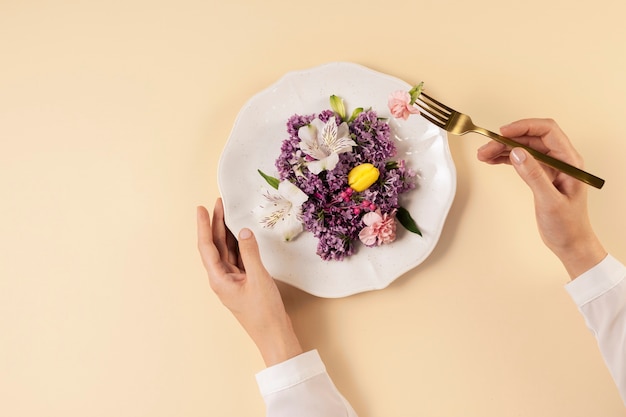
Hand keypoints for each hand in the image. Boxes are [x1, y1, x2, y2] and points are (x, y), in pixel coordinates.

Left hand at [196, 199, 302, 365]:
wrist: (275, 335)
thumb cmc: (264, 312)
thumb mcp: (258, 278)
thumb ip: (250, 252)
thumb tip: (243, 231)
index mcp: (219, 279)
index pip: (207, 247)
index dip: (204, 226)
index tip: (201, 209)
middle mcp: (222, 278)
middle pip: (215, 246)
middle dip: (216, 224)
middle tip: (219, 203)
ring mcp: (233, 281)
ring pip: (227, 251)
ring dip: (227, 232)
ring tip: (229, 213)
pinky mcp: (244, 282)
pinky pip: (238, 258)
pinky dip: (239, 244)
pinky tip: (242, 234)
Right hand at [477, 118, 605, 278]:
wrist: (570, 243)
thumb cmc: (568, 225)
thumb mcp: (550, 201)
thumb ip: (534, 175)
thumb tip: (517, 153)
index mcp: (569, 161)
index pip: (547, 131)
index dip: (524, 127)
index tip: (503, 132)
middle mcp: (561, 160)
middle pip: (531, 138)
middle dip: (507, 140)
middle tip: (486, 148)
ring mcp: (550, 167)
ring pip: (523, 148)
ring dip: (503, 149)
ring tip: (483, 155)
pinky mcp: (540, 175)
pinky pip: (521, 160)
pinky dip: (505, 158)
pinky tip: (492, 160)